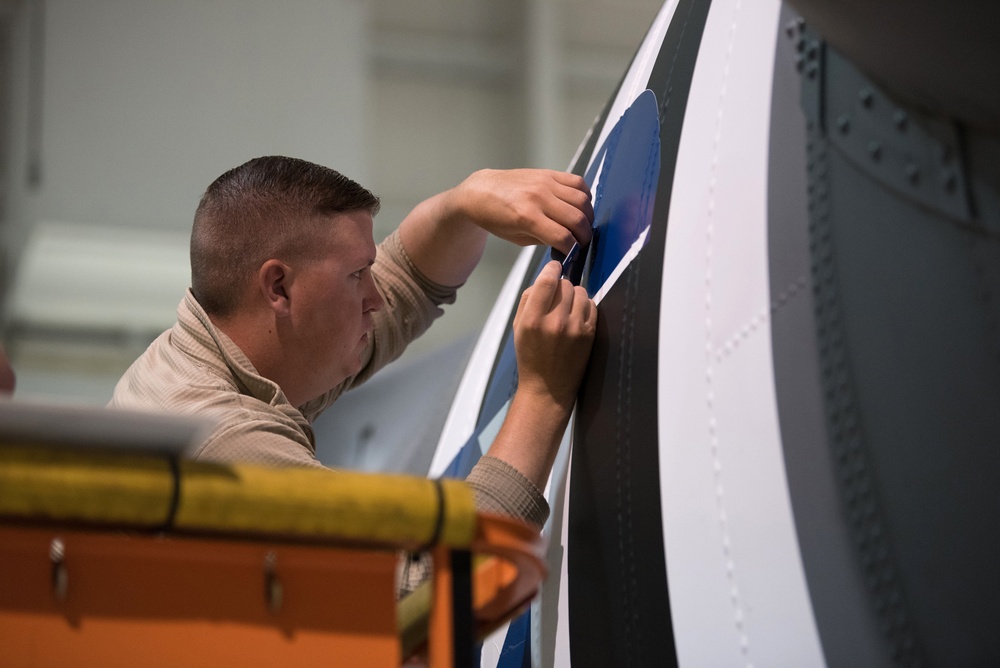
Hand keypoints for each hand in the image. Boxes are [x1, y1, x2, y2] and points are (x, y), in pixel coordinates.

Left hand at [450, 169, 593, 253]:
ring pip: (582, 199)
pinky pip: (577, 182)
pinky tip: (580, 205)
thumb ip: (543, 240)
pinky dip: (585, 195)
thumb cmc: (495, 218)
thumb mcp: (516, 238)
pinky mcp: (548, 173)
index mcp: (527, 218)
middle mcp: (539, 198)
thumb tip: (567, 243)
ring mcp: (545, 183)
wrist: (481, 191)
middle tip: (583, 241)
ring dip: (588, 216)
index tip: (575, 253)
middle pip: (577, 219)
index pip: (563, 237)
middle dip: (585, 235)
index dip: (574, 249)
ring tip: (582, 225)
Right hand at [513, 260, 596, 409]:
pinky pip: (591, 305)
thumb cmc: (530, 357)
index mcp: (533, 320)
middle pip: (565, 284)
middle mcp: (555, 322)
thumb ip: (528, 300)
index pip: (546, 281)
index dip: (551, 269)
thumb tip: (544, 277)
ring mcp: (575, 328)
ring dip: (573, 295)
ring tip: (566, 309)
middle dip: (561, 287)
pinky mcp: (590, 334)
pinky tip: (576, 317)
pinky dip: (584, 306)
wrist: (548, 388)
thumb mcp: (518, 328)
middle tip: (556, 298)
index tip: (553, 267)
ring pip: (580, 292)